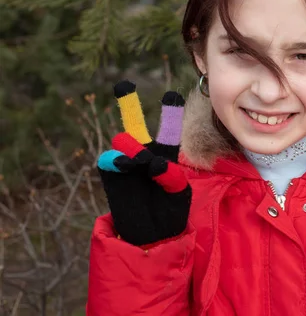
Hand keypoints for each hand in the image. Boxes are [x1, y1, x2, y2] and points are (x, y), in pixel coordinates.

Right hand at [96, 81, 190, 246]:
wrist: (150, 235)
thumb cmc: (170, 212)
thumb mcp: (180, 195)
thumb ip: (171, 176)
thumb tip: (153, 161)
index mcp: (165, 155)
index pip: (168, 130)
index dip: (169, 113)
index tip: (171, 95)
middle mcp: (144, 154)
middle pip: (135, 125)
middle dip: (128, 105)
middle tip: (123, 85)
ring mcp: (126, 164)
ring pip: (124, 142)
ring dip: (135, 149)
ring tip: (146, 164)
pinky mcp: (111, 175)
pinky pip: (111, 161)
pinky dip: (119, 161)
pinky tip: (126, 165)